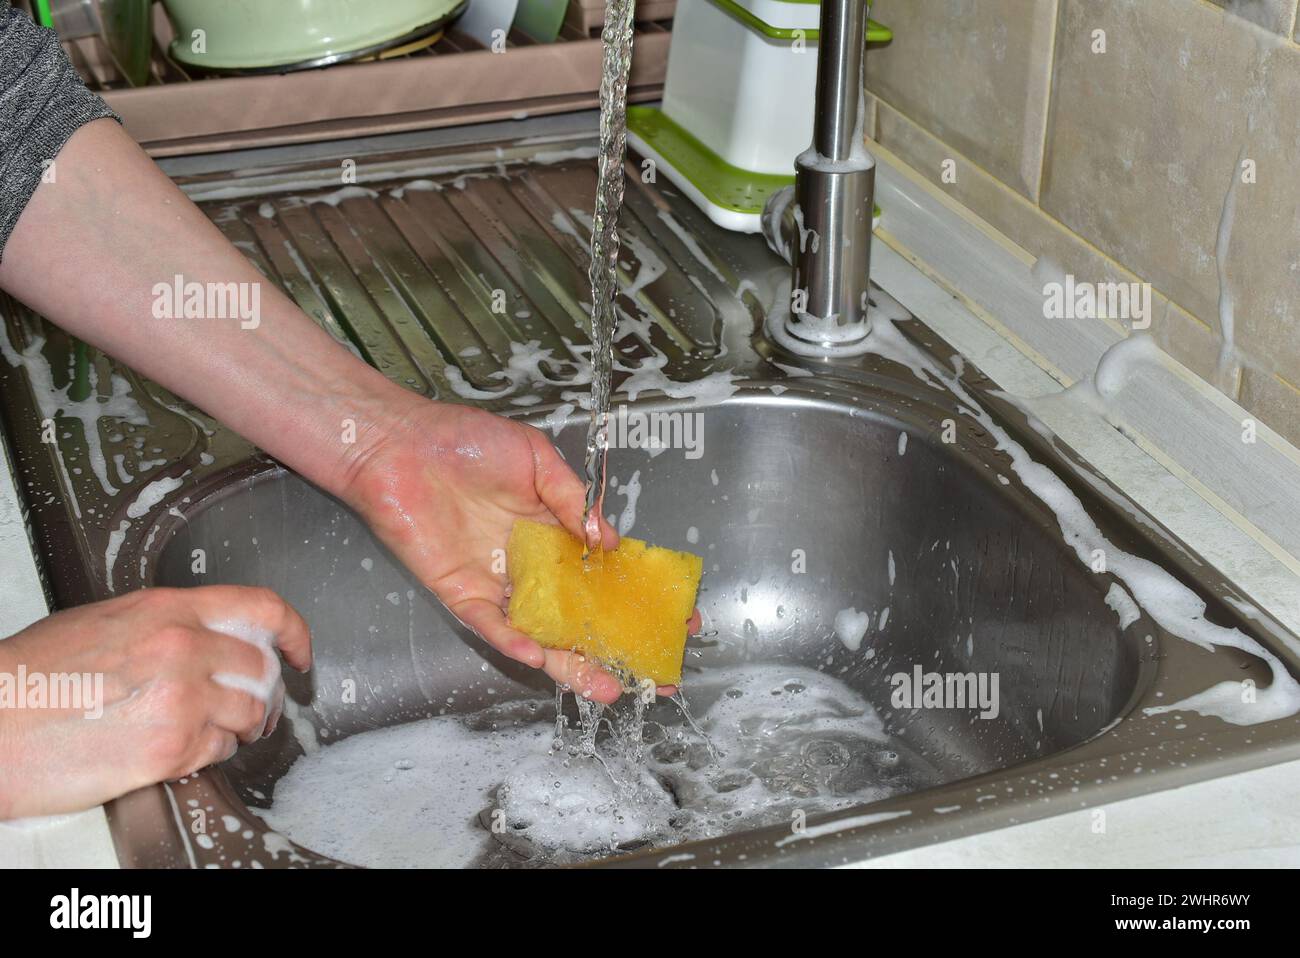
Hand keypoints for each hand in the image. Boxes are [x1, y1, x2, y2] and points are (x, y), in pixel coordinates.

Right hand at [0, 586, 309, 819]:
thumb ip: (164, 624)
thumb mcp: (105, 621)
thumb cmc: (30, 677)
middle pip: (264, 669)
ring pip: (251, 713)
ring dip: (242, 726)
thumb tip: (203, 636)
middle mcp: (182, 649)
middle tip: (256, 707)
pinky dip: (210, 753)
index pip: (262, 609)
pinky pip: (219, 751)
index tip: (302, 650)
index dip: (295, 631)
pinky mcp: (170, 749)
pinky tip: (181, 749)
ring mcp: (181, 700)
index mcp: (167, 610)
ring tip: (217, 731)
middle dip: (266, 693)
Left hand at [339, 399, 699, 704]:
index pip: (604, 578)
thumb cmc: (466, 441)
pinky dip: (513, 642)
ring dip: (571, 664)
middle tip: (653, 676)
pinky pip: (490, 626)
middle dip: (615, 649)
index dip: (637, 600)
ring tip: (607, 689)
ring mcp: (497, 584)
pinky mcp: (460, 593)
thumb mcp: (536, 460)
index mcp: (554, 535)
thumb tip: (608, 542)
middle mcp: (531, 568)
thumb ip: (574, 500)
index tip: (677, 620)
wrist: (402, 443)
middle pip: (579, 619)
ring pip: (540, 636)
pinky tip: (538, 657)